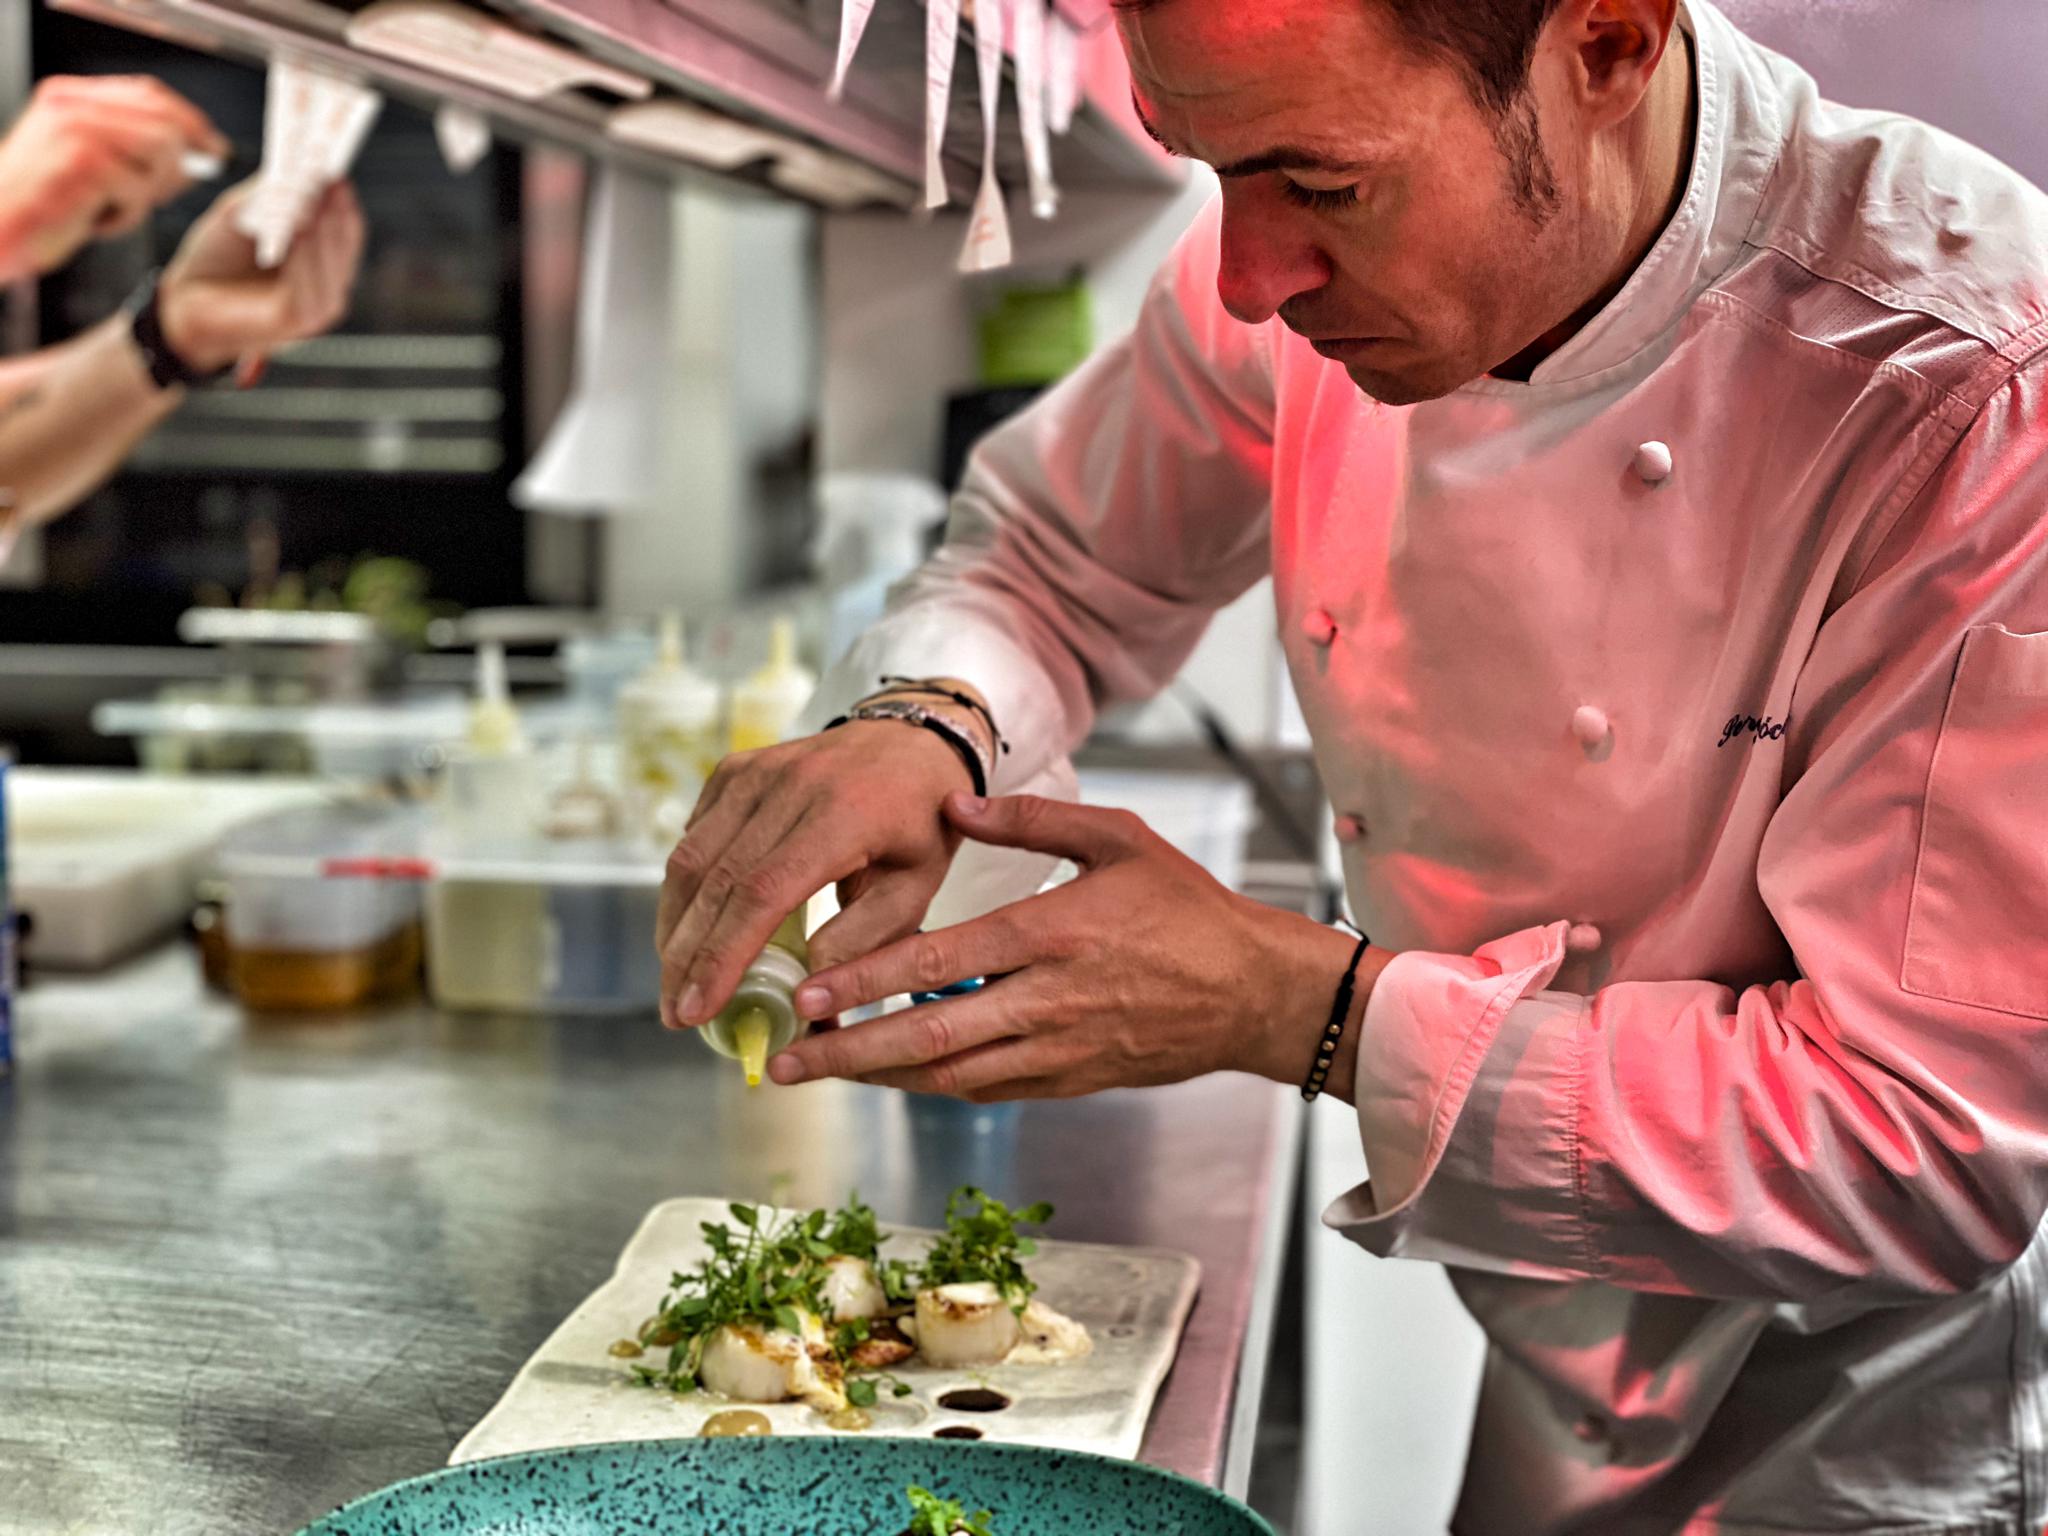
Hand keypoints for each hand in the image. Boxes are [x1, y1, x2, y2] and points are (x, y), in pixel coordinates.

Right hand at [0, 75, 226, 282]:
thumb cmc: (39, 209)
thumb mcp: (90, 168)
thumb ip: (137, 150)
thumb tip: (203, 153)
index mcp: (70, 98)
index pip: (148, 94)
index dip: (189, 122)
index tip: (213, 149)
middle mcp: (72, 106)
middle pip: (164, 123)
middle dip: (175, 165)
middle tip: (154, 195)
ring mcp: (76, 131)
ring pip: (160, 154)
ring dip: (145, 194)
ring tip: (108, 209)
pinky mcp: (83, 165)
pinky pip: (139, 191)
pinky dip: (125, 217)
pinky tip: (93, 221)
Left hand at [156, 180, 365, 376]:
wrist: (181, 303)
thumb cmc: (214, 260)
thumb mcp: (241, 215)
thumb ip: (269, 196)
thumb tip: (296, 168)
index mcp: (320, 259)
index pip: (344, 226)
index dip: (341, 197)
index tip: (333, 165)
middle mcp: (327, 283)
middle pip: (345, 243)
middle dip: (338, 208)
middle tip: (331, 176)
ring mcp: (317, 306)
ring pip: (332, 265)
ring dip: (327, 228)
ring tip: (319, 196)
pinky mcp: (298, 322)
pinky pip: (310, 287)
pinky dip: (307, 256)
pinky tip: (301, 228)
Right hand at [658, 716, 982, 1031]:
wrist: (913, 741)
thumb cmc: (920, 824)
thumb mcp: (915, 888)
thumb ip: (863, 941)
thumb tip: (803, 999)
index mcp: (844, 815)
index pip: (764, 891)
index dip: (723, 954)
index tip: (697, 1009)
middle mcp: (791, 785)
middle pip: (716, 880)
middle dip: (688, 957)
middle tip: (675, 1015)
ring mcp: (756, 772)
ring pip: (691, 859)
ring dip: (676, 928)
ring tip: (676, 984)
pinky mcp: (735, 770)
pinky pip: (695, 837)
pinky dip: (686, 890)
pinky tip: (691, 930)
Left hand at [769, 792, 1386, 1101]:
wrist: (1253, 992)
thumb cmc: (1186, 908)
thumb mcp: (1118, 837)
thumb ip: (1032, 819)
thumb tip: (956, 803)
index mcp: (1050, 934)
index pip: (938, 966)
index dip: (864, 984)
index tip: (807, 993)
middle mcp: (1045, 1001)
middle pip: (927, 1038)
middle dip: (847, 1052)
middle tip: (784, 1060)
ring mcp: (1056, 1050)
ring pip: (949, 1076)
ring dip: (878, 1079)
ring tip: (819, 1075)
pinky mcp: (1069, 1081)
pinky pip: (986, 1089)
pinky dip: (932, 1086)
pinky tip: (892, 1077)